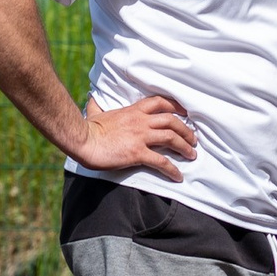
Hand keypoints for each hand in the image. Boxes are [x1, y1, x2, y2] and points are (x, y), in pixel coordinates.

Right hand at [73, 95, 195, 180]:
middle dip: (186, 130)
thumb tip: (92, 99)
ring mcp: (140, 136)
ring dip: (184, 147)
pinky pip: (161, 161)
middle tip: (193, 139)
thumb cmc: (88, 128)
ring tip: (192, 154)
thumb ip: (97, 107)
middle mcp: (140, 121)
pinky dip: (172, 169)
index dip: (176, 107)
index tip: (185, 113)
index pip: (160, 102)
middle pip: (171, 121)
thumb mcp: (96, 113)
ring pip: (171, 138)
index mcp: (133, 110)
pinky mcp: (137, 153)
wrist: (83, 140)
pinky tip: (178, 176)